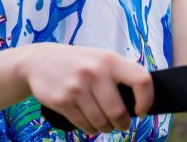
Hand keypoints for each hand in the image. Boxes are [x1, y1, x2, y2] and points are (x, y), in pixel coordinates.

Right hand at [22, 43, 153, 134]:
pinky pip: (85, 126)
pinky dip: (89, 128)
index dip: (147, 99)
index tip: (141, 109)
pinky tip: (87, 118)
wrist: (39, 61)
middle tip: (119, 122)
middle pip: (119, 113)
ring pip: (101, 123)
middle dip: (122, 123)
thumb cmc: (77, 62)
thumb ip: (118, 75)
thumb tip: (140, 102)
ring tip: (102, 119)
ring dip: (105, 127)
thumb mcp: (99, 58)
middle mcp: (94, 71)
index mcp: (109, 59)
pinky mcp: (63, 101)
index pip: (141, 80)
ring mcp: (77, 87)